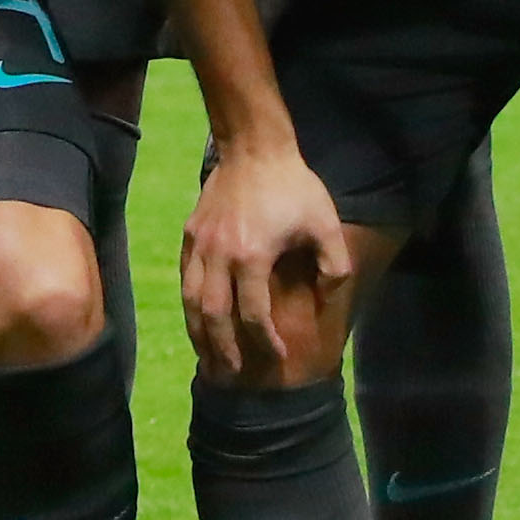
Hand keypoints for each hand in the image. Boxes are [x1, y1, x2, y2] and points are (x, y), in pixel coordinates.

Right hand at [179, 137, 352, 383]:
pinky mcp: (191, 235)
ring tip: (208, 356)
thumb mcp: (326, 225)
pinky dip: (189, 304)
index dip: (264, 340)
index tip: (278, 355)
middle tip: (233, 371)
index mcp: (252, 256)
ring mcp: (200, 245)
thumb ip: (334, 266)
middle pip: (213, 315)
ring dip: (199, 332)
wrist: (254, 148)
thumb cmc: (294, 187)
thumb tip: (328, 298)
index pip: (252, 313)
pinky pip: (185, 279)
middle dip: (223, 348)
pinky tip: (197, 318)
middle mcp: (219, 255)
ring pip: (191, 300)